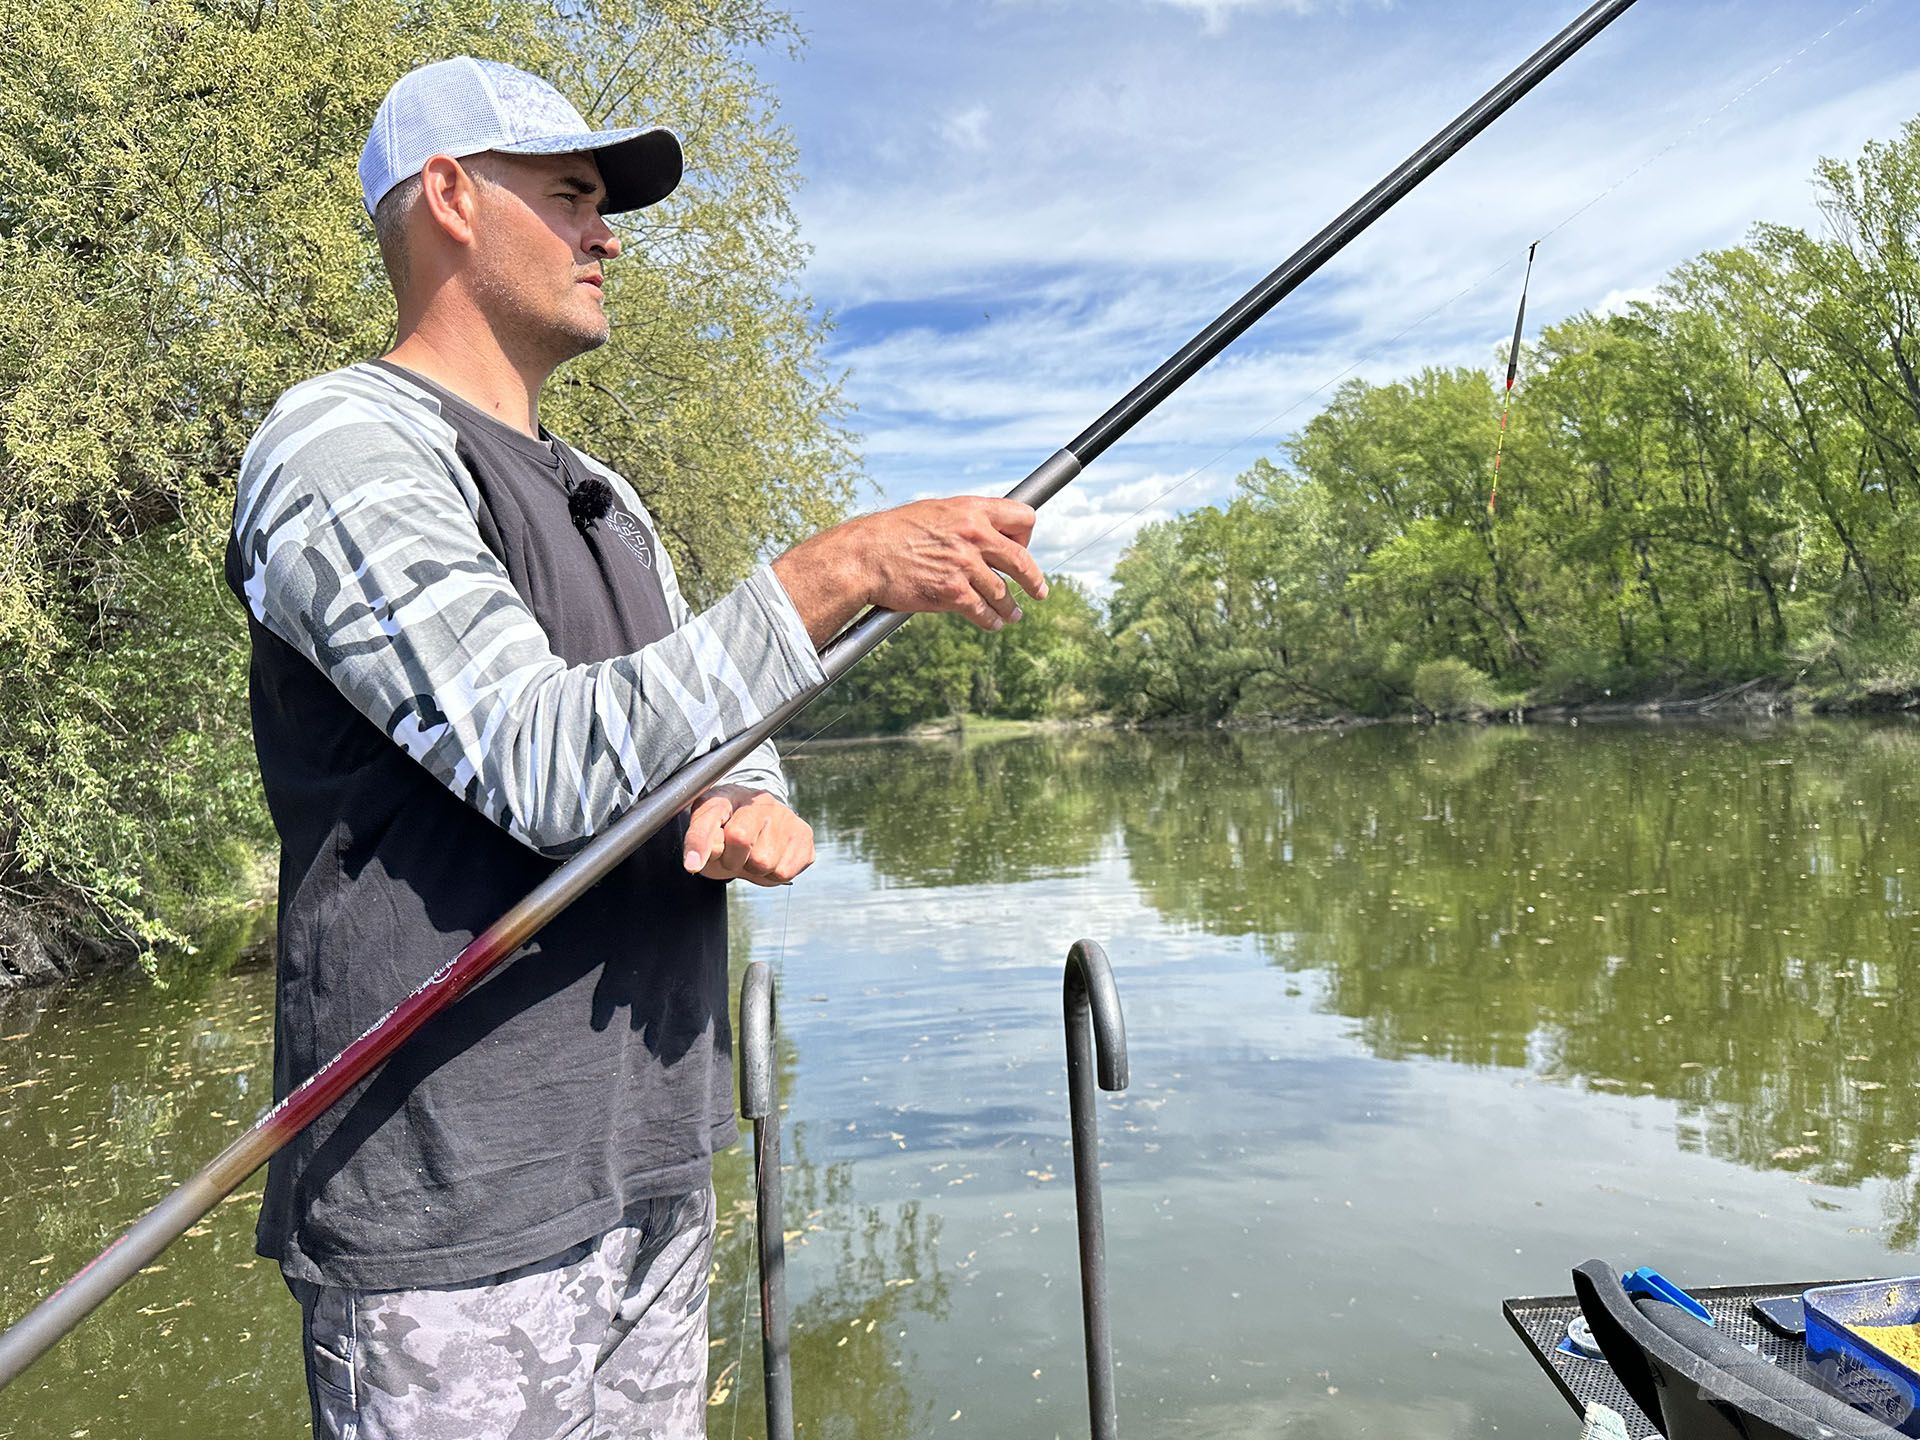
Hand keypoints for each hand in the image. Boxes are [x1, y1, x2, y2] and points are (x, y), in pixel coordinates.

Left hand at [682, 785, 813, 885]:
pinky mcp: (803, 833)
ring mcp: (784, 814)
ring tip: (754, 855)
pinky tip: (772, 858)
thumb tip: (695, 861)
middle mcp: (758, 800)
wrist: (760, 826)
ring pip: (764, 862)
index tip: (692, 865)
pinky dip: (773, 875)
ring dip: (755, 869)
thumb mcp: (705, 834)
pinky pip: (783, 871)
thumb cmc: (726, 831)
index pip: (709, 816)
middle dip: (732, 859)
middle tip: (734, 855)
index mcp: (726, 796)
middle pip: (740, 839)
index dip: (700, 843)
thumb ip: (698, 842)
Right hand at [772, 496, 1047, 645]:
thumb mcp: (933, 513)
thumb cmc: (892, 534)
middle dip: (1034, 579)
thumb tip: (983, 534)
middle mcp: (974, 535)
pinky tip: (993, 624)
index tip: (1020, 549)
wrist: (864, 556)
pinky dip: (991, 621)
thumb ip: (963, 521)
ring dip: (1011, 608)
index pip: (1022, 517)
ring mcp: (965, 565)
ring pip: (1004, 592)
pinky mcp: (953, 593)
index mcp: (971, 510)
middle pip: (1022, 560)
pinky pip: (984, 612)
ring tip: (1014, 614)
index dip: (1025, 536)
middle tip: (1039, 591)